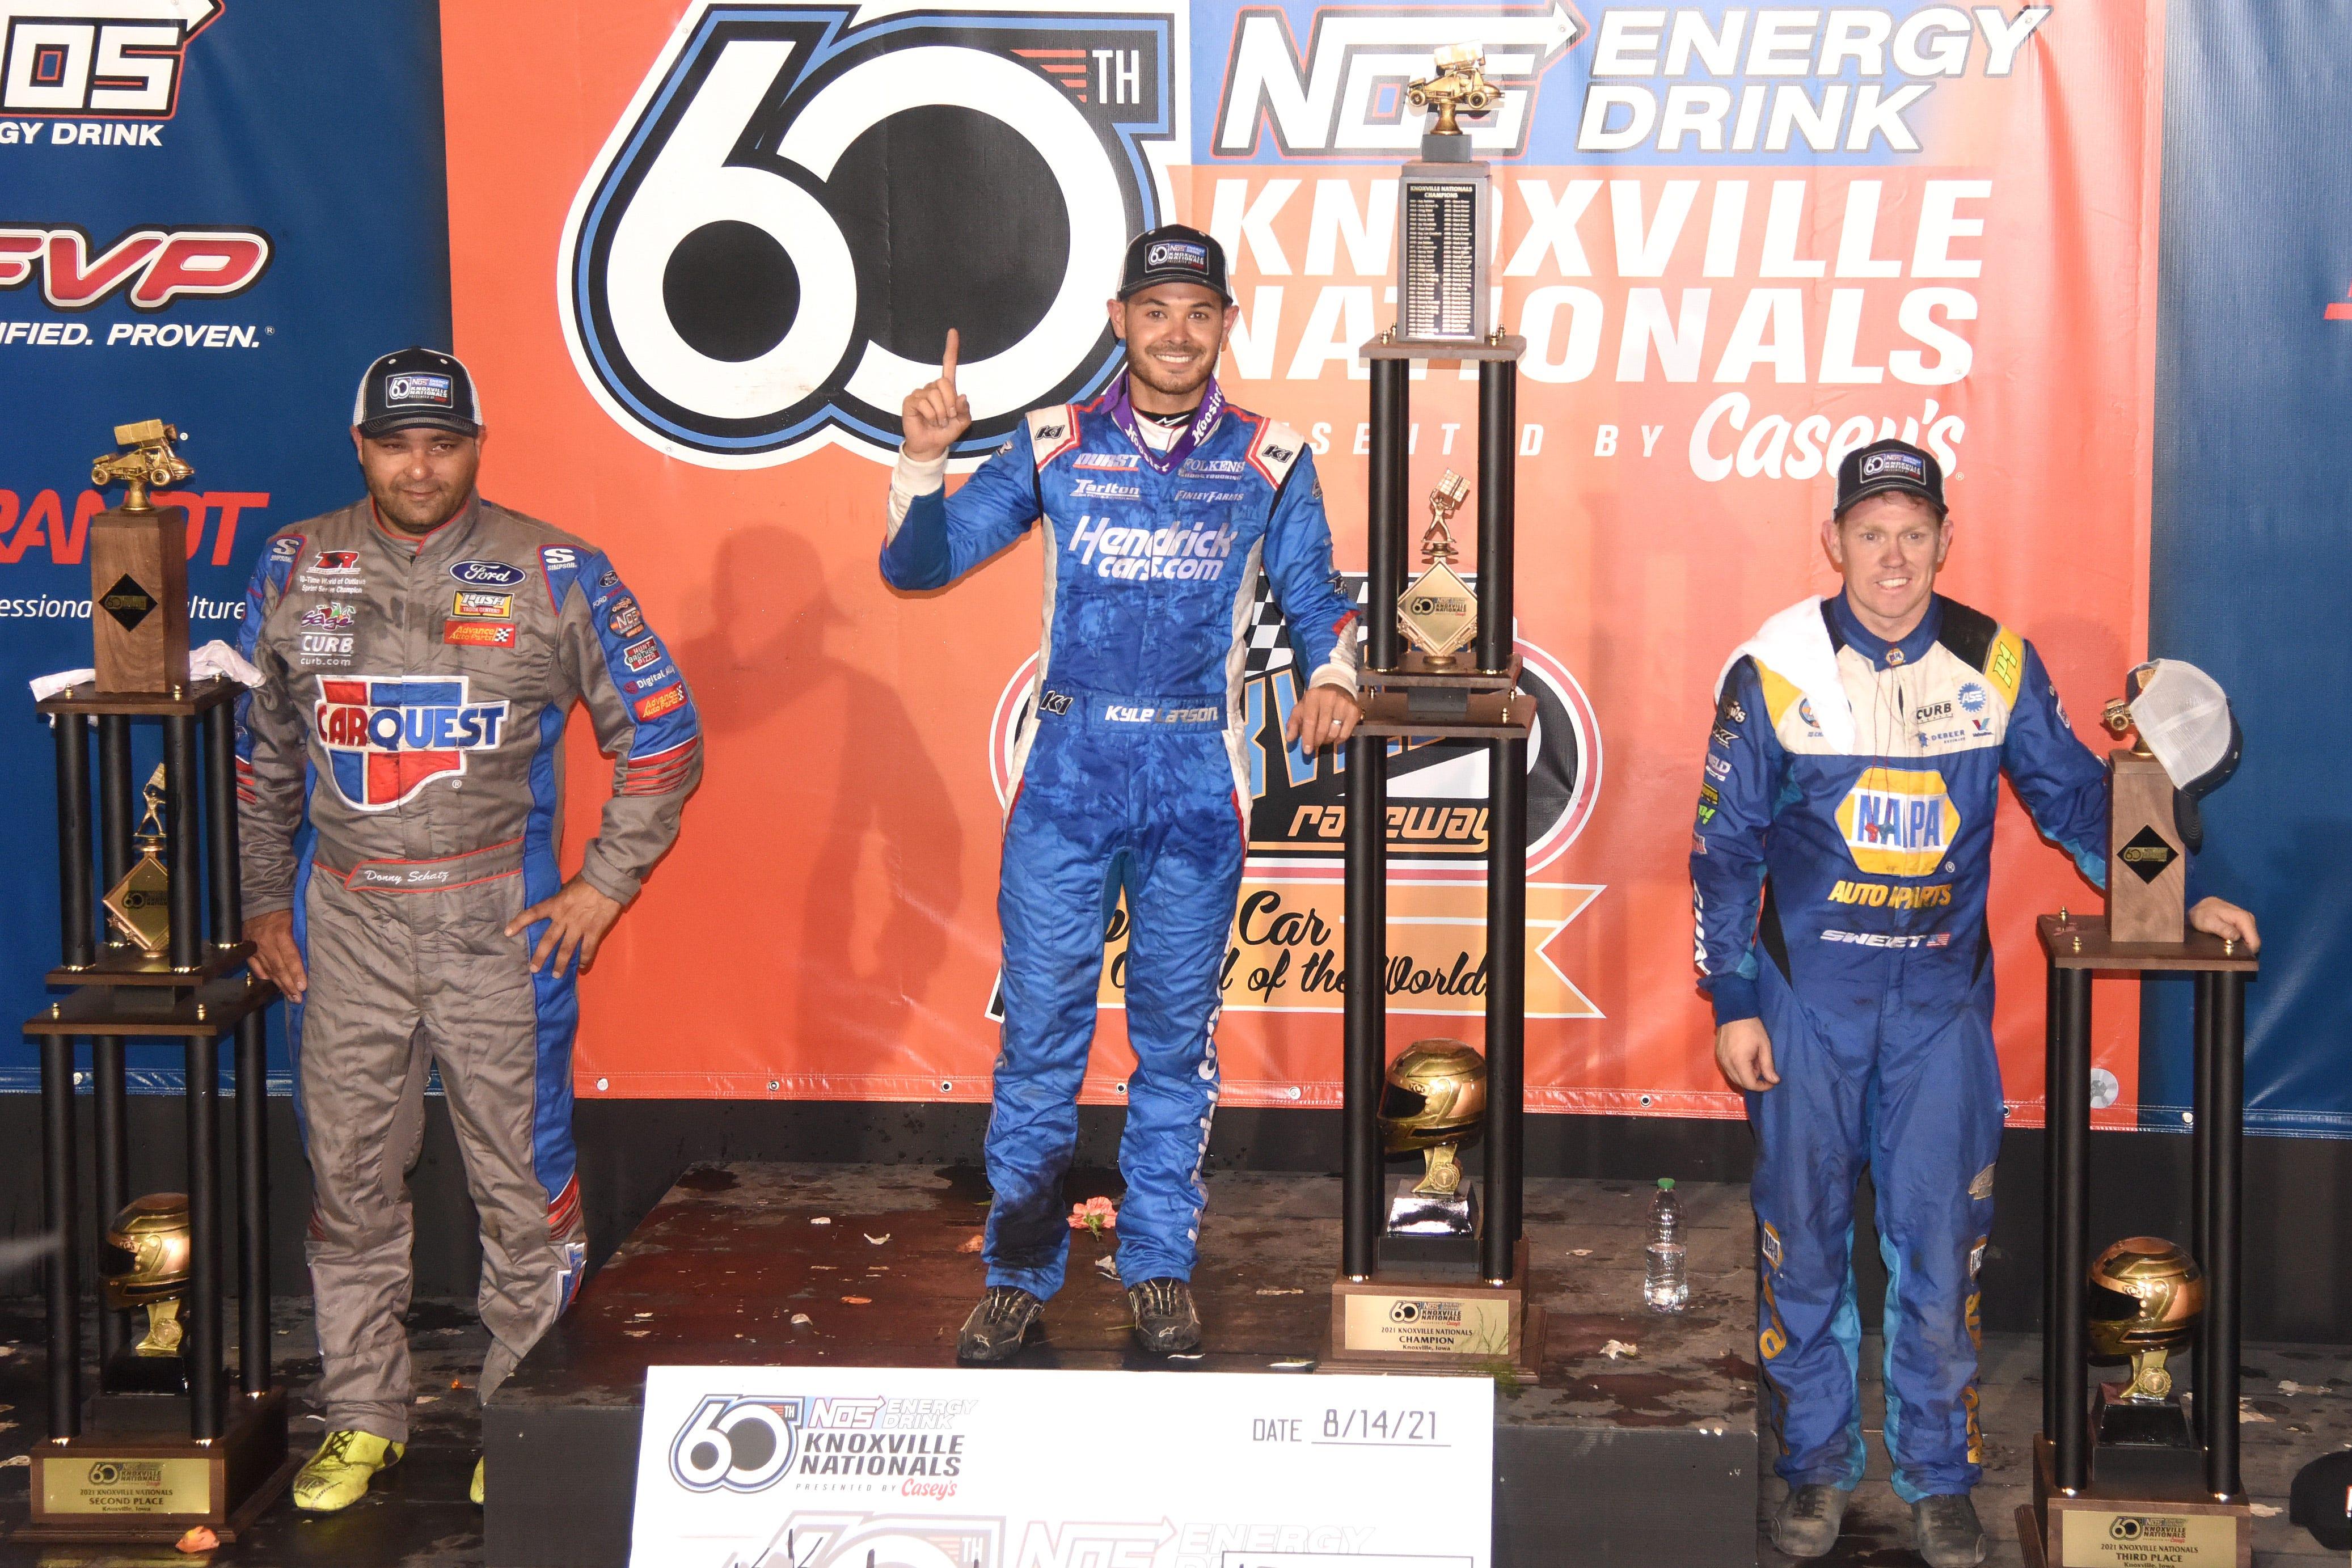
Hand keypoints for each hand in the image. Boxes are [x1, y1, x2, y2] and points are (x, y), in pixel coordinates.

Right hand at [244, 909, 304, 1001]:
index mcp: (281, 934)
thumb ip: (302, 938)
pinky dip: (265, 977)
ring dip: (280, 985)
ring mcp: (255, 948)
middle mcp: (266, 943)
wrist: (261, 901)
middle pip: (279, 969)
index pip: (290, 958)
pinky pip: (256, 967)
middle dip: (290, 986)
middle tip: (298, 999)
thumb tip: (312, 957)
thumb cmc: (285, 910)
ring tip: (290, 996)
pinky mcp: (248, 950)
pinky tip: (273, 985)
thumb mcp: (297, 919)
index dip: (296, 974)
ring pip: (268, 971)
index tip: (303, 987)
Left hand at [507, 876, 624, 977]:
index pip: (533, 914)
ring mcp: (578, 927)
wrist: (607, 880)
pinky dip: (585, 959)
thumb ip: (562, 897)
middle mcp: (563, 918)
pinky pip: (587, 949)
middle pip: (548, 940)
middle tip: (534, 969)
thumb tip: (558, 901)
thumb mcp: (568, 886)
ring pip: (566, 949)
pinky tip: (582, 967)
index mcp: (555, 905)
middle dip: (540, 956)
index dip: (519, 923)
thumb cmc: (588, 880)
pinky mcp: (593, 931)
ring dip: (561, 964)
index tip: (507, 932)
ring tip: (556, 975)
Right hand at [900, 328, 970, 462]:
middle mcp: (932, 387)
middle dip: (950, 403)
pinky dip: (931, 415)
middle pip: (944, 383)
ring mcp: (920, 393)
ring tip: (937, 422)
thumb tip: (961, 396)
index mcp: (946, 389)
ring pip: (934, 396)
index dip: (951, 349)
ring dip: (941, 413)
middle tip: (948, 417)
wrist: (931, 445)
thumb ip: (965, 410)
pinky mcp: (910, 401)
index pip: (948, 365)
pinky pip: (924, 403)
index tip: (953, 332)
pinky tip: (928, 421)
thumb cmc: (945, 432)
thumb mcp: (962, 422)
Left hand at [1285, 683, 1361, 752]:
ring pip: (1334, 732)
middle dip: (1317, 741)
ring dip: (1327, 740)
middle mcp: (1329, 697)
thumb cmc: (1316, 702)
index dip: (1307, 738)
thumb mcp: (1301, 708)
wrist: (1337, 687)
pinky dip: (1339, 739)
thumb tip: (1289, 738)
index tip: (1307, 750)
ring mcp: (1343, 703)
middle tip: (1316, 744)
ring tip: (1324, 738)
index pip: (1310, 721)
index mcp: (1313, 696)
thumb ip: (1294, 723)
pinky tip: (1336, 736)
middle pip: (1322, 729)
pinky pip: (1346, 733)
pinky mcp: (1354, 710)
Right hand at [1715, 1017, 1779, 1091]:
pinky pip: (1728, 1070)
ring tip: (1754, 1062)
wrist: (1734, 1012)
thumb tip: (1774, 1081)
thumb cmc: (1752, 1028)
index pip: (1749, 1084)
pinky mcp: (1718, 1056)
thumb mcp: (1764, 1046)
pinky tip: (1744, 1059)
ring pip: (1733, 1077)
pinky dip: (1738, 1070)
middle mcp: (1727, 1064)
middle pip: (1740, 1083)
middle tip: (1763, 1069)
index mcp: (1739, 1061)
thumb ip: (1768, 1065)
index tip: (1771, 1081)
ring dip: (1745, 1076)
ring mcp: (1720, 1060)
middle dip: (1754, 1081)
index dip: (1762, 1086)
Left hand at [2189, 896, 2259, 953]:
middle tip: (2228, 952)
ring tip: (2226, 947)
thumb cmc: (2203, 914)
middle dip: (2243, 950)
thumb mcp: (2209, 922)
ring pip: (2249, 941)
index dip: (2246, 952)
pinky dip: (2238, 942)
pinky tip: (2228, 943)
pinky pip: (2245, 937)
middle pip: (2253, 942)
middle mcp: (2249, 919)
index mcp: (2244, 918)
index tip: (2233, 955)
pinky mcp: (2244, 924)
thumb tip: (2236, 937)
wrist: (2201, 906)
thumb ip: (2223, 929)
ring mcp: (2248, 921)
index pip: (2254, 942)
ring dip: (2241, 946)